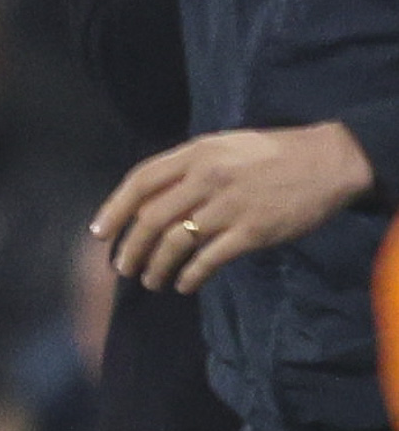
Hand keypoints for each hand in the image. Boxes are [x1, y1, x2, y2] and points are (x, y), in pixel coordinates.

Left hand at [96, 123, 374, 291]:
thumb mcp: (224, 145)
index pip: (140, 181)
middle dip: (130, 248)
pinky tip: (183, 285)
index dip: (114, 209)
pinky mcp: (252, 232)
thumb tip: (150, 198)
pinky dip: (190, 276)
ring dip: (156, 267)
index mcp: (197, 153)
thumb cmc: (274, 153)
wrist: (329, 161)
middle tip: (124, 267)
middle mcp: (207, 178)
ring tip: (150, 281)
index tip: (100, 234)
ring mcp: (229, 206)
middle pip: (150, 219)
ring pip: (174, 243)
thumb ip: (188, 167)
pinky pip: (208, 260)